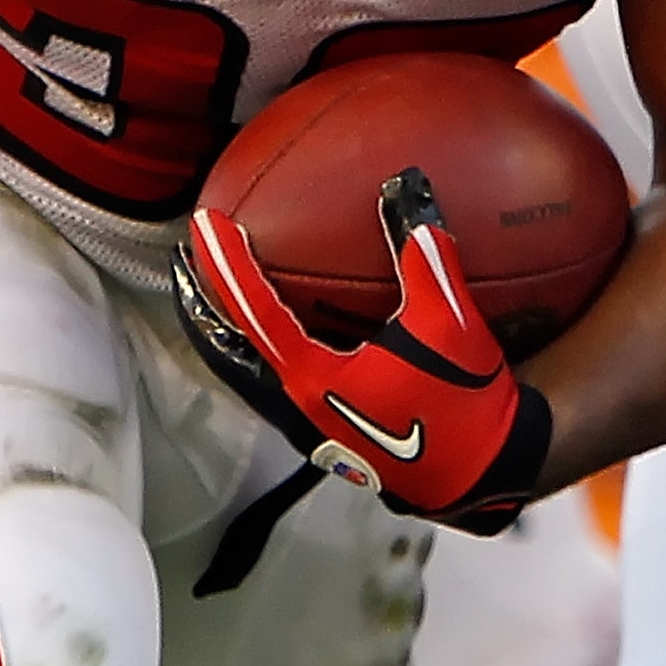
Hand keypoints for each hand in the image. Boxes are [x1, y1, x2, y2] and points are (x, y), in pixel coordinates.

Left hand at [180, 169, 544, 522]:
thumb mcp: (448, 323)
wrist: (483, 473)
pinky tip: (277, 332)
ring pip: (247, 372)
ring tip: (212, 297)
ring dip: (226, 331)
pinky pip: (276, 383)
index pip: (253, 312)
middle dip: (202, 306)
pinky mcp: (329, 433)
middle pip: (228, 349)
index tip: (206, 224)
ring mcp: (309, 425)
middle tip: (182, 265)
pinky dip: (260, 350)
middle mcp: (297, 405)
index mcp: (313, 378)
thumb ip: (425, 256)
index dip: (227, 264)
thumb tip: (406, 192)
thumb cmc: (463, 403)